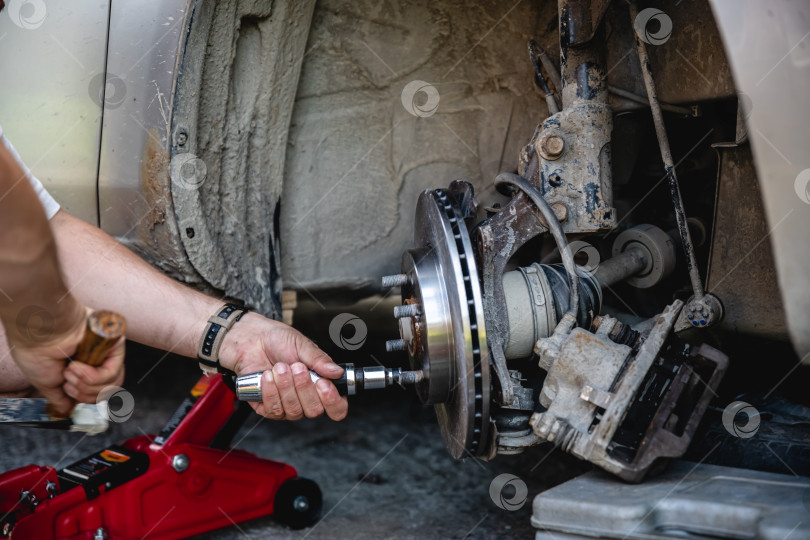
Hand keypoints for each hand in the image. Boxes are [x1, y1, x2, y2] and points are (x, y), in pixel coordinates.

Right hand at [9, 306, 125, 415]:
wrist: (38, 333)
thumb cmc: (38, 351)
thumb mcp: (49, 383)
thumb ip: (61, 398)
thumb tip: (67, 409)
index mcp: (84, 367)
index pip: (99, 391)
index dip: (85, 397)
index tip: (67, 391)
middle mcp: (98, 359)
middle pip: (107, 391)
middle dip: (85, 393)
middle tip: (68, 383)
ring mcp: (107, 352)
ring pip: (112, 384)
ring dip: (87, 384)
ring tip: (69, 372)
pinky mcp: (114, 344)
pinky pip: (113, 371)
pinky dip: (92, 376)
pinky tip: (76, 367)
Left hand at [218, 312, 347, 420]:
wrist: (250, 339)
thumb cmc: (278, 340)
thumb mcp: (302, 345)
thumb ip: (320, 360)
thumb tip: (337, 372)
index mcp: (321, 385)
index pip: (337, 407)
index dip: (333, 401)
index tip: (323, 384)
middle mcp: (307, 399)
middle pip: (315, 410)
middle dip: (304, 387)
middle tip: (296, 366)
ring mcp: (287, 406)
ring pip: (294, 411)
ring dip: (286, 386)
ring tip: (279, 366)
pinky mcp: (267, 407)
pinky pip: (274, 410)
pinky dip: (270, 391)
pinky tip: (267, 376)